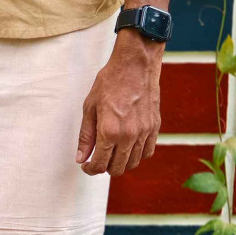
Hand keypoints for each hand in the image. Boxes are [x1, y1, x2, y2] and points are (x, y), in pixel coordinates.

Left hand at [76, 28, 163, 176]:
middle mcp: (128, 136)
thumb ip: (86, 137)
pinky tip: (127, 147)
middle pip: (116, 169)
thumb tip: (81, 158)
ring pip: (132, 163)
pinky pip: (147, 152)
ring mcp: (143, 132)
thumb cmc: (110, 82)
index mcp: (109, 132)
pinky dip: (136, 155)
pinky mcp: (154, 127)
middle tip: (98, 158)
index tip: (86, 166)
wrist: (135, 64)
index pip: (99, 165)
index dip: (90, 170)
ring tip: (112, 152)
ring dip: (120, 163)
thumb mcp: (89, 108)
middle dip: (104, 168)